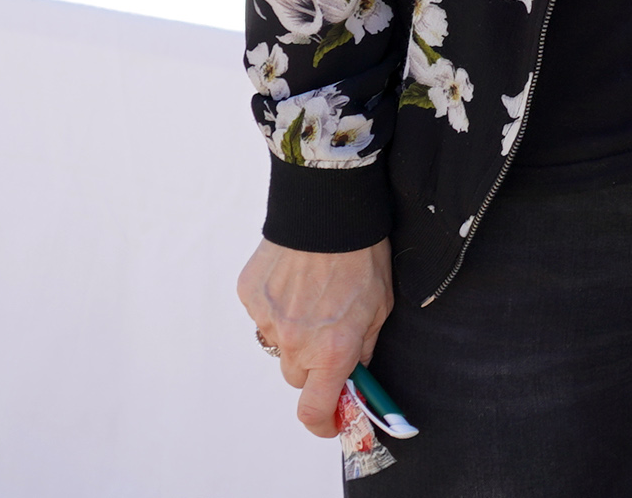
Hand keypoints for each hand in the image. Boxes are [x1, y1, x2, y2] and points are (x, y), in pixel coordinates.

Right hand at [238, 238, 392, 437]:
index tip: (330, 422)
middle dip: (313, 364)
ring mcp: (268, 320)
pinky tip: (296, 278)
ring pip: (279, 344)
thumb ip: (363, 347)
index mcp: (332, 350)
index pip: (314, 410)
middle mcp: (296, 342)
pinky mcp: (250, 297)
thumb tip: (354, 373)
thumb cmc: (363, 256)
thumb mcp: (381, 306)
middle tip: (329, 333)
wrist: (328, 209)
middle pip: (297, 375)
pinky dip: (278, 305)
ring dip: (295, 332)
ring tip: (314, 295)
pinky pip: (264, 315)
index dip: (323, 423)